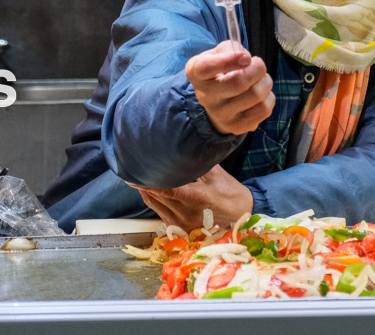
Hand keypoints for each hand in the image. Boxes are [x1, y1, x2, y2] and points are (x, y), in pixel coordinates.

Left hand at [132, 166, 254, 230]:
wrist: (241, 217)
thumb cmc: (230, 193)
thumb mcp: (216, 174)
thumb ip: (196, 162)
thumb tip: (183, 145)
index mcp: (196, 199)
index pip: (166, 189)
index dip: (147, 182)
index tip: (133, 173)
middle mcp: (185, 214)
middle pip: (156, 197)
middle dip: (143, 183)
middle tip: (133, 167)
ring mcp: (181, 223)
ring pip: (155, 205)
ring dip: (146, 191)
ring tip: (137, 176)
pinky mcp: (179, 228)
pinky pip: (160, 212)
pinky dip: (153, 200)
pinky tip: (150, 189)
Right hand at [185, 41, 274, 134]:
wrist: (216, 102)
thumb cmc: (220, 71)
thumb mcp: (218, 53)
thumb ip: (231, 49)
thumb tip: (247, 60)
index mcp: (197, 73)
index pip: (207, 67)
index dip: (228, 60)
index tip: (246, 57)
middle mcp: (205, 96)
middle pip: (238, 83)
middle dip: (257, 69)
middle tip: (258, 64)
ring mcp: (221, 115)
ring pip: (255, 96)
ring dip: (266, 82)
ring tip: (261, 79)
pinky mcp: (237, 127)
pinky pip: (264, 110)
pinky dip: (269, 97)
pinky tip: (261, 94)